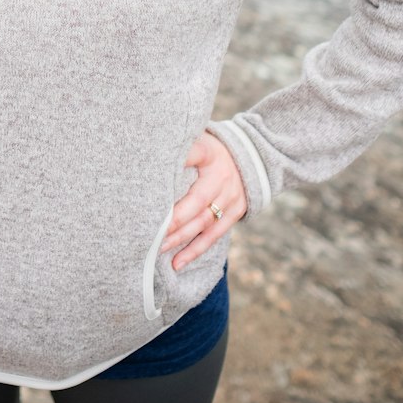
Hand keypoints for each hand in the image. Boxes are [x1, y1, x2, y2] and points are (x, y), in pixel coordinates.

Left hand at [160, 132, 245, 270]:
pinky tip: (177, 262)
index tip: (155, 181)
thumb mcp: (199, 140)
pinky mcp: (235, 213)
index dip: (179, 166)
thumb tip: (150, 149)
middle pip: (196, 200)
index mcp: (210, 153)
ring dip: (180, 238)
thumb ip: (180, 147)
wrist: (252, 159)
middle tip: (150, 230)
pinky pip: (213, 235)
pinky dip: (195, 250)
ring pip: (204, 222)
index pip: (194, 155)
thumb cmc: (213, 151)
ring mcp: (231, 197)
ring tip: (158, 248)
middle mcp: (222, 177)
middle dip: (173, 218)